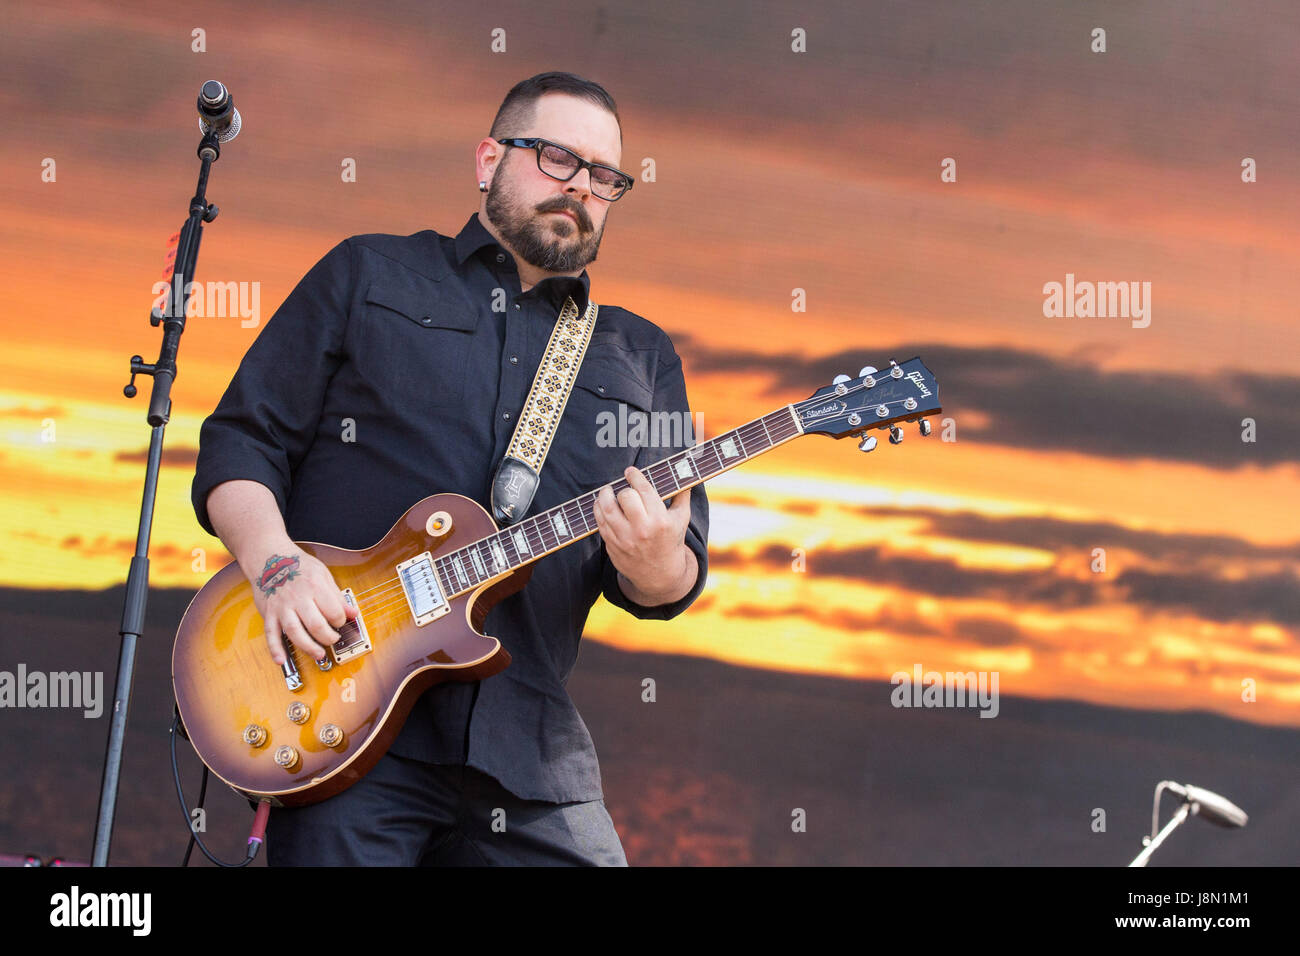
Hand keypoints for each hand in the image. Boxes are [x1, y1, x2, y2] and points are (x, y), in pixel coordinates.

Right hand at [246, 547, 357, 665]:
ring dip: (307, 646)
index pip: (333, 611)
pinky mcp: (268, 614)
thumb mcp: (323, 575)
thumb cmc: (298, 566)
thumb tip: (353, 613)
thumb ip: (337, 596)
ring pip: (294, 631)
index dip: (340, 620)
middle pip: (315, 624)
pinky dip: (275, 648)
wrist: (270, 558)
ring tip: (319, 654)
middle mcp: (297, 598)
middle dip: (328, 637)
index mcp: (315, 586)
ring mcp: (282, 607)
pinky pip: (270, 633)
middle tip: (334, 639)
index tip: (340, 622)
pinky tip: (281, 660)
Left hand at [594, 465, 693, 602]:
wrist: (660, 575)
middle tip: (624, 489)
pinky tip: (602, 505)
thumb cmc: (671, 541)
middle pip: (625, 497)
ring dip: (604, 495)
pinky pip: (600, 522)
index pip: (643, 490)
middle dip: (624, 490)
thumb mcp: (682, 519)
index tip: (630, 471)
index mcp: (661, 521)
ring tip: (607, 491)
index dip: (634, 476)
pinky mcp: (612, 546)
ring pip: (607, 508)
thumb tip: (684, 470)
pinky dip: (599, 510)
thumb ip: (682, 494)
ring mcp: (625, 539)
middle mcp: (642, 530)